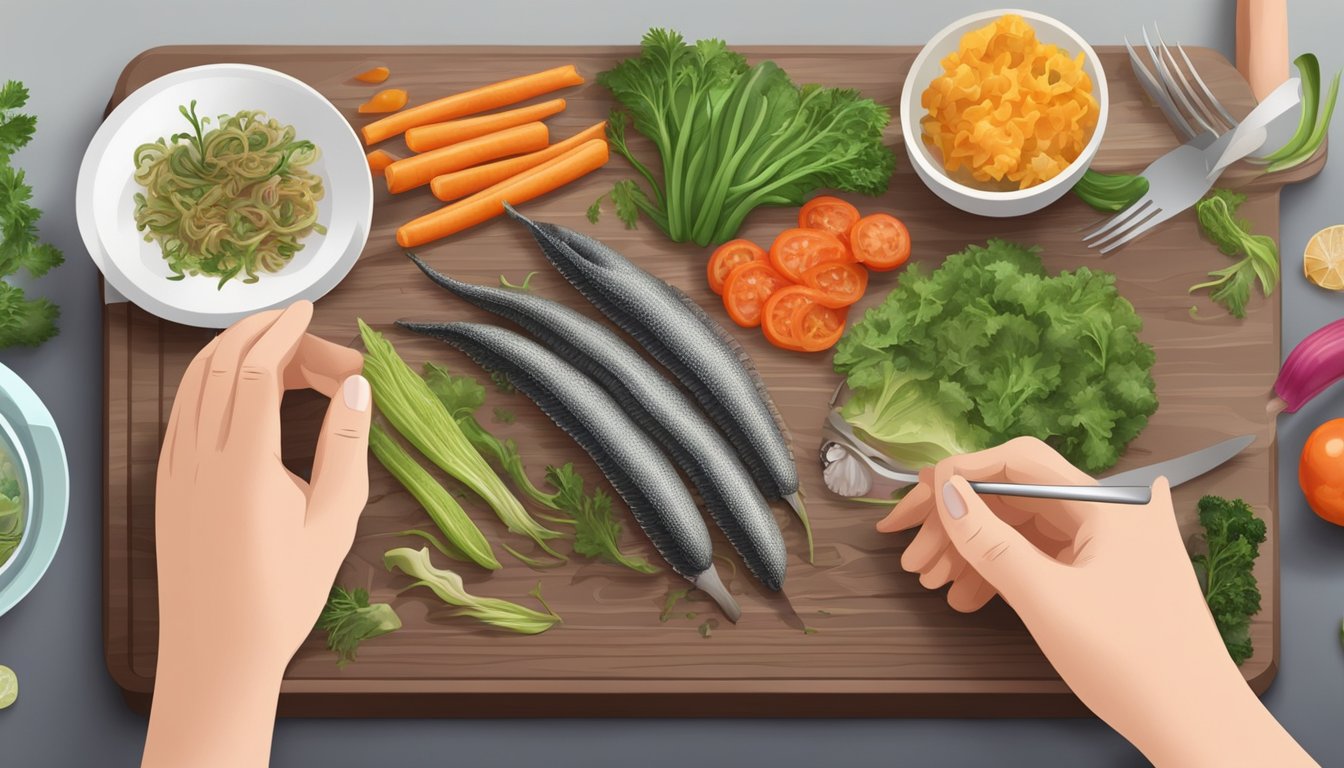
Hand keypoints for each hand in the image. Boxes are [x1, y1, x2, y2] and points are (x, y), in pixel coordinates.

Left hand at [143, 301, 370, 767]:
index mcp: (245, 464)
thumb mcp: (335, 520)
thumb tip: (358, 387)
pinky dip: (210, 381)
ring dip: (234, 350)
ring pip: (195, 382)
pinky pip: (181, 410)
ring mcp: (175, 468)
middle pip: (224, 363)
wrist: (218, 652)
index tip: (310, 307)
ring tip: (277, 346)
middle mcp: (200, 457)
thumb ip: (348, 445)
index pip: (258, 368)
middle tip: (312, 335)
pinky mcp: (165, 482)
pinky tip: (239, 386)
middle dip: (266, 333)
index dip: (285, 329)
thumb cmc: (284, 595)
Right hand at [879, 437, 1313, 767]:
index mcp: (1106, 503)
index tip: (915, 505)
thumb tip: (944, 490)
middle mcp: (1110, 512)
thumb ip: (989, 540)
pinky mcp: (1105, 576)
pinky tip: (968, 597)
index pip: (1017, 460)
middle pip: (1015, 495)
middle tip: (909, 554)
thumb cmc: (1131, 661)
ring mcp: (1109, 545)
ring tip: (931, 582)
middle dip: (957, 522)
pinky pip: (1042, 557)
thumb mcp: (1046, 598)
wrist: (1197, 726)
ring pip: (1023, 529)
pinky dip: (1003, 572)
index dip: (960, 474)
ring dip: (973, 551)